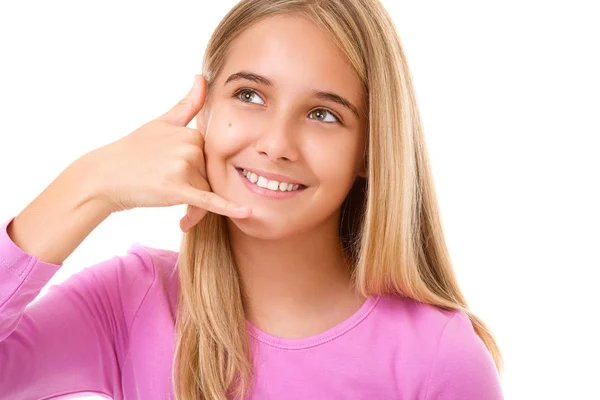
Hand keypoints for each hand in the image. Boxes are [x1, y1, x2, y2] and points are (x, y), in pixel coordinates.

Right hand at [88, 74, 250, 231]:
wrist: (103, 176)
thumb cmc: (132, 151)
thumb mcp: (161, 123)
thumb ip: (187, 104)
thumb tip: (202, 76)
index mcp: (192, 133)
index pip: (211, 161)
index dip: (200, 175)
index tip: (182, 180)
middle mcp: (190, 146)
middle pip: (209, 178)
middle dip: (197, 192)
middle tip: (175, 198)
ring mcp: (183, 166)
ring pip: (205, 193)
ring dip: (193, 208)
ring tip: (172, 208)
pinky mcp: (177, 189)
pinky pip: (208, 201)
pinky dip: (229, 208)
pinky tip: (246, 212)